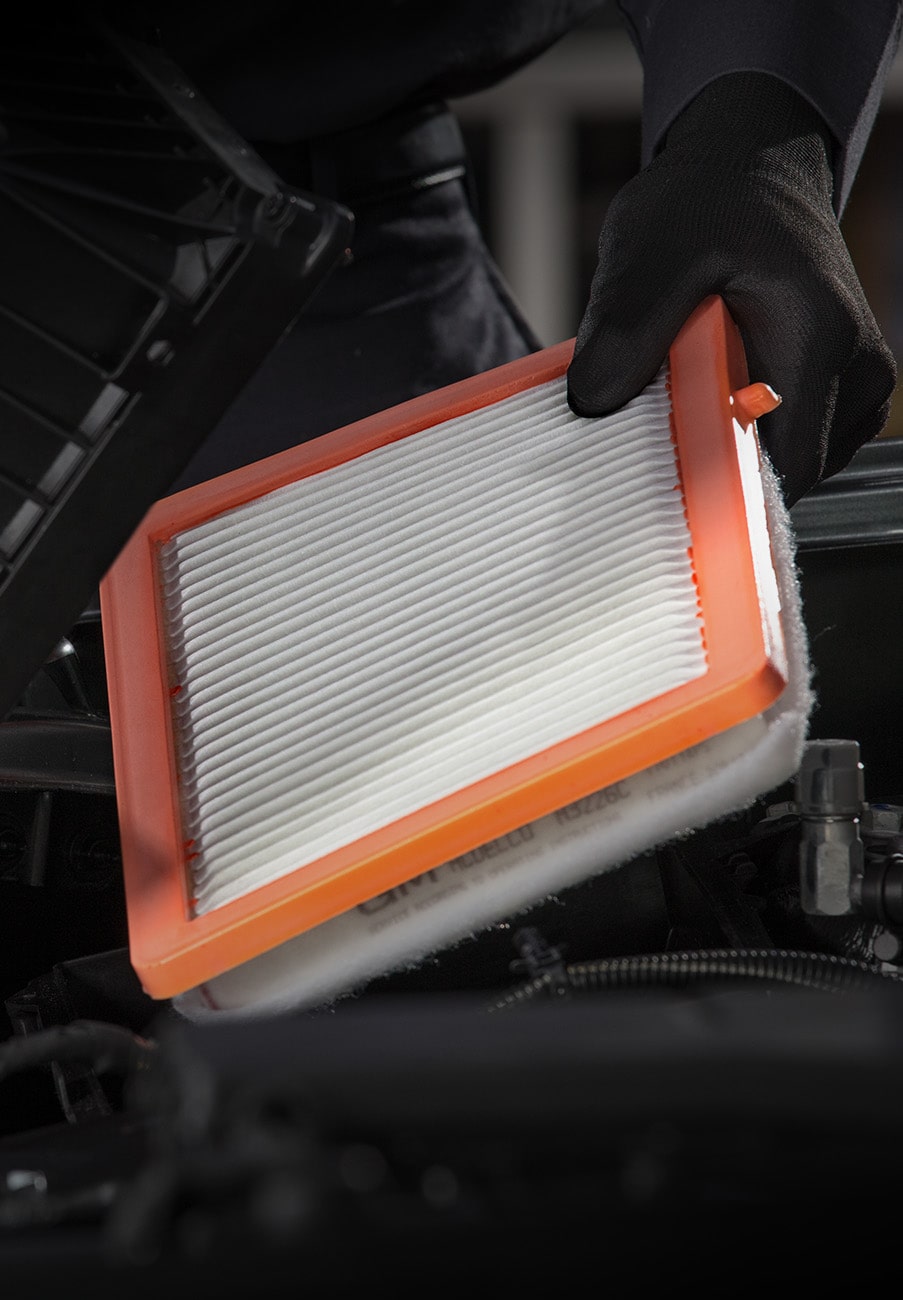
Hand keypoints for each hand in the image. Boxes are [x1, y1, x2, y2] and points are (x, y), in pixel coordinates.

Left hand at [566, 72, 896, 504]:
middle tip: (664, 412)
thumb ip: (626, 328)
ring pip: (789, 464)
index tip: (658, 467)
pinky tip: (720, 389)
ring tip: (696, 383)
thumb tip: (593, 405)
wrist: (753, 164)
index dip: (713, 484)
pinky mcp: (848, 385)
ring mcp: (860, 379)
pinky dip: (752, 431)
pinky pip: (795, 441)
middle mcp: (859, 368)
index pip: (779, 471)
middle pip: (784, 475)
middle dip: (717, 461)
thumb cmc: (708, 198)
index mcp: (819, 341)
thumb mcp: (651, 251)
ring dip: (732, 444)